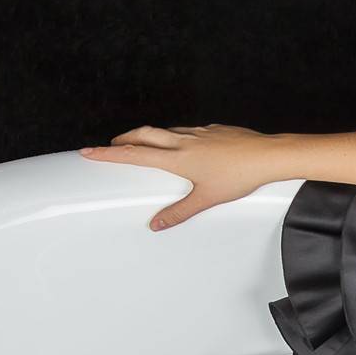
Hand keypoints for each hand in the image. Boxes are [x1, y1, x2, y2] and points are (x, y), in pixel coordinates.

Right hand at [78, 123, 283, 230]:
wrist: (268, 155)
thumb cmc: (240, 176)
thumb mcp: (207, 199)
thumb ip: (179, 212)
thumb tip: (156, 225)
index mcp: (177, 158)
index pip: (134, 155)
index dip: (108, 154)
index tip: (87, 151)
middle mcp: (184, 141)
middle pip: (143, 134)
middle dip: (123, 139)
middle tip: (111, 146)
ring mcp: (199, 132)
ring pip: (165, 130)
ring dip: (147, 135)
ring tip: (141, 143)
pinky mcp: (214, 130)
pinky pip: (187, 129)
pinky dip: (174, 134)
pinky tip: (182, 142)